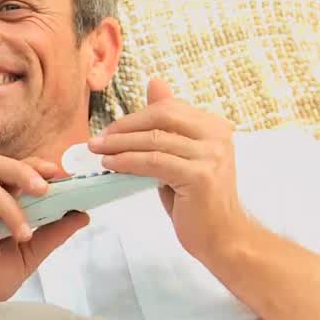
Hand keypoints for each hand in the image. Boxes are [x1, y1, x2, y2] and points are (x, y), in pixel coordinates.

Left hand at [88, 78, 250, 261]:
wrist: (222, 237)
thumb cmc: (197, 200)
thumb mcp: (180, 157)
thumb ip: (167, 125)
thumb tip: (154, 82)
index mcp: (215, 126)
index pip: (169, 108)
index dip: (135, 116)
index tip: (109, 129)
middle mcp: (217, 135)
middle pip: (162, 116)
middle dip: (124, 126)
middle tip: (97, 139)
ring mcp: (211, 154)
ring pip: (154, 139)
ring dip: (119, 144)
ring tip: (97, 151)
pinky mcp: (200, 175)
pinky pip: (154, 161)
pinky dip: (127, 161)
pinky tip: (111, 164)